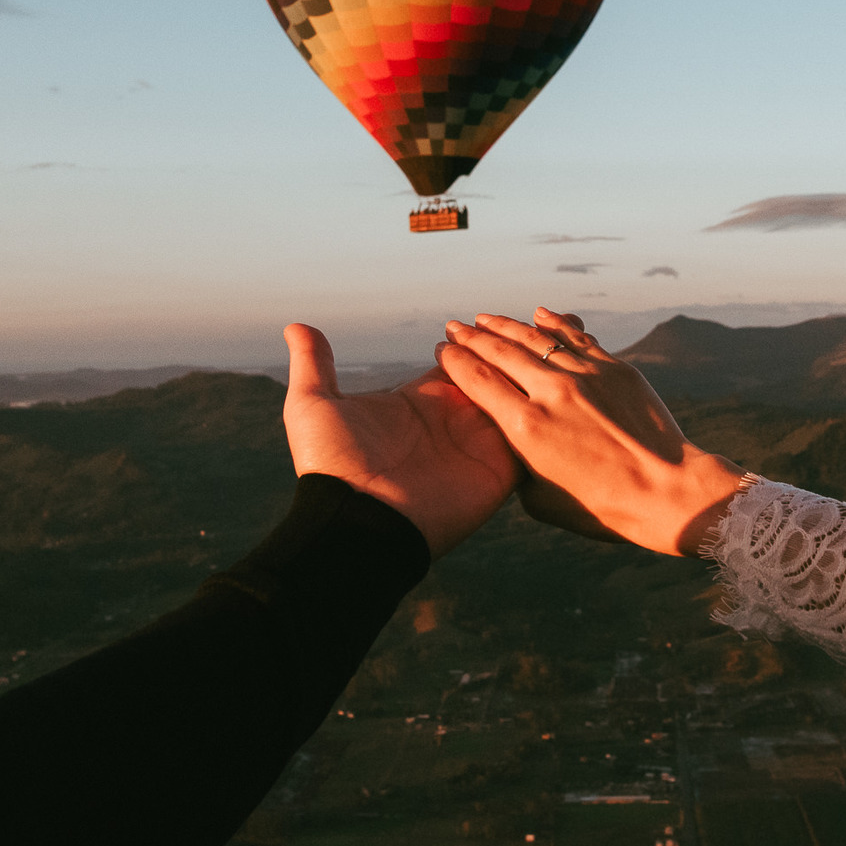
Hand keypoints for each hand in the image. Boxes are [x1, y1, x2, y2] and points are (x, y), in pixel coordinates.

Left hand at [283, 324, 519, 558]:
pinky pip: (530, 439)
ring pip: (515, 402)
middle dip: (506, 356)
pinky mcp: (498, 472)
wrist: (356, 522)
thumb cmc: (331, 465)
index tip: (482, 323)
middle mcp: (452, 421)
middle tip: (521, 331)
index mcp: (418, 401)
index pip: (458, 362)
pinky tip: (549, 388)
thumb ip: (315, 364)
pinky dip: (540, 415)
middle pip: (491, 378)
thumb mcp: (314, 404)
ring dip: (527, 379)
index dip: (471, 342)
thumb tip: (296, 326)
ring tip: (541, 353)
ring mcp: (477, 447)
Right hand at [435, 308, 744, 556]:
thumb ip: (518, 464)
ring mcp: (585, 375)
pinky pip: (576, 337)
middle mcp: (551, 392)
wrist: (669, 493)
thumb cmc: (603, 508)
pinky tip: (539, 314)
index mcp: (525, 427)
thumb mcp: (542, 500)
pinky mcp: (614, 368)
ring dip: (505, 325)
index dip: (454, 362)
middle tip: (453, 327)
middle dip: (470, 337)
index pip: (478, 382)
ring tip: (485, 318)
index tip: (441, 351)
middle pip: (499, 352)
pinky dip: (554, 323)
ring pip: (535, 338)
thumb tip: (513, 440)